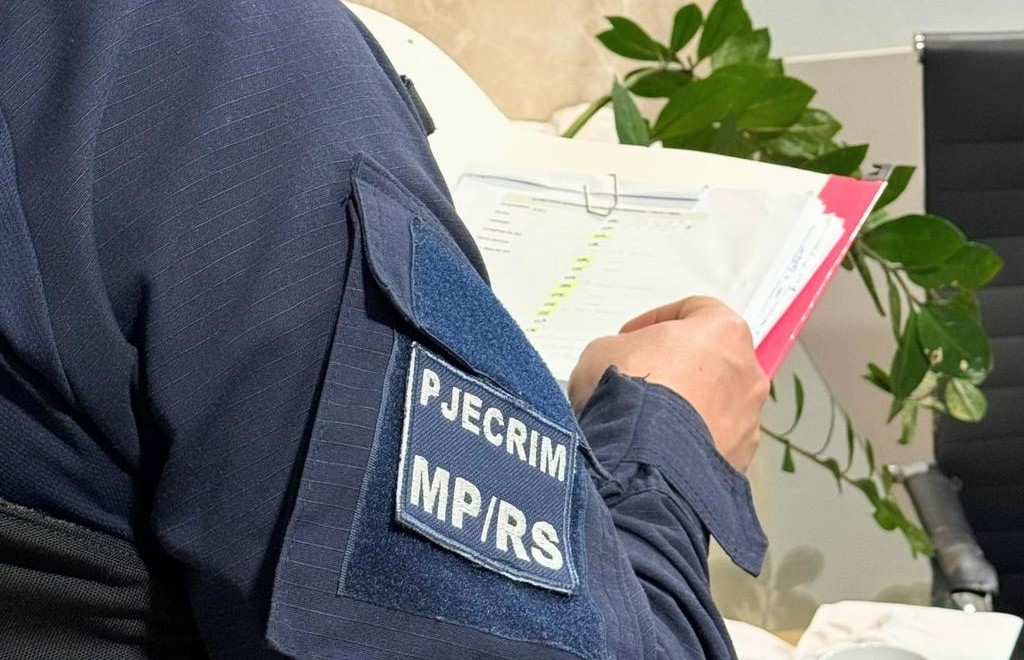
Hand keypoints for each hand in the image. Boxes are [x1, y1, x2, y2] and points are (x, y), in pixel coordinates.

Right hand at [568, 296, 768, 472]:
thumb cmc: (630, 388)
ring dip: (686, 406)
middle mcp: (748, 371)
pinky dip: (689, 441)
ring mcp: (748, 419)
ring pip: (716, 404)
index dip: (656, 320)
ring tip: (646, 421)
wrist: (643, 456)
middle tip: (639, 377)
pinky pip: (712, 441)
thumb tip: (622, 366)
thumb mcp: (603, 350)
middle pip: (711, 359)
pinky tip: (658, 448)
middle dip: (676, 366)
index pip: (695, 310)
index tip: (630, 337)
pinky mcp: (740, 459)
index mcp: (724, 330)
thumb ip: (621, 349)